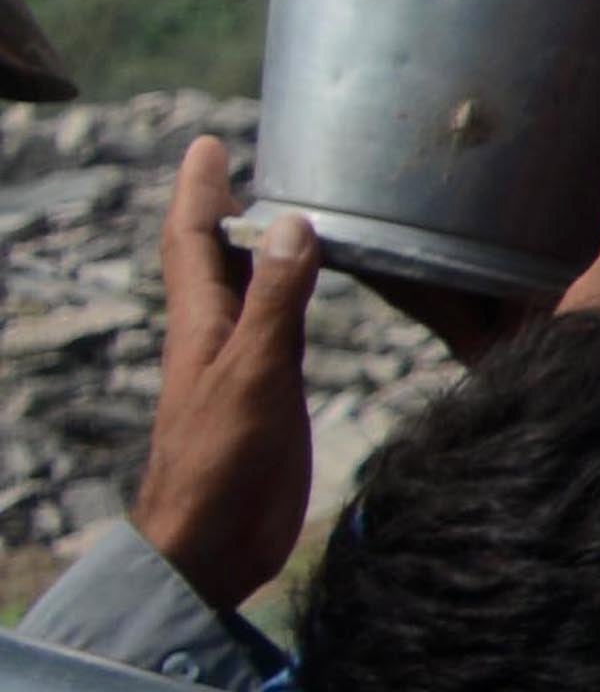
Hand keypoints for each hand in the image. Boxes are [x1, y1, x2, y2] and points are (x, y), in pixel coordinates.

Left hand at [132, 136, 318, 609]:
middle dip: (225, 206)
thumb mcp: (250, 375)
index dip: (199, 190)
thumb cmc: (218, 465)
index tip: (210, 143)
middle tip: (253, 160)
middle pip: (214, 257)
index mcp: (199, 325)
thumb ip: (273, 301)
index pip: (192, 241)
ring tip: (293, 207)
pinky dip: (292, 288)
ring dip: (261, 245)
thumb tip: (291, 220)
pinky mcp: (270, 392)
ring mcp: (241, 365)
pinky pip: (279, 321)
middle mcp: (216, 336)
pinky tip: (315, 286)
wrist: (209, 548)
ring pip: (247, 287)